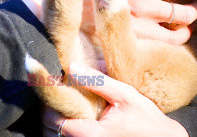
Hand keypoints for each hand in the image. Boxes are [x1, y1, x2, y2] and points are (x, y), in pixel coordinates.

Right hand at [24, 0, 196, 46]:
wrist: (50, 14)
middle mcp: (143, 4)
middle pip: (188, 6)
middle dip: (194, 4)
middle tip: (191, 2)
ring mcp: (140, 27)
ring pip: (182, 26)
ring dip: (190, 22)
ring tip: (187, 18)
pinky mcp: (134, 43)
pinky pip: (168, 42)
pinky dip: (178, 37)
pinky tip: (176, 32)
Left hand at [42, 63, 188, 136]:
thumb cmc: (145, 118)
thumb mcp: (124, 94)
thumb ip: (97, 81)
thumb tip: (72, 67)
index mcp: (90, 133)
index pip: (54, 121)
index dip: (51, 105)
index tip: (55, 89)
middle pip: (51, 131)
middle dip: (52, 112)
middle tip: (59, 94)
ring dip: (57, 121)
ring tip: (66, 104)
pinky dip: (68, 128)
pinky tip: (76, 115)